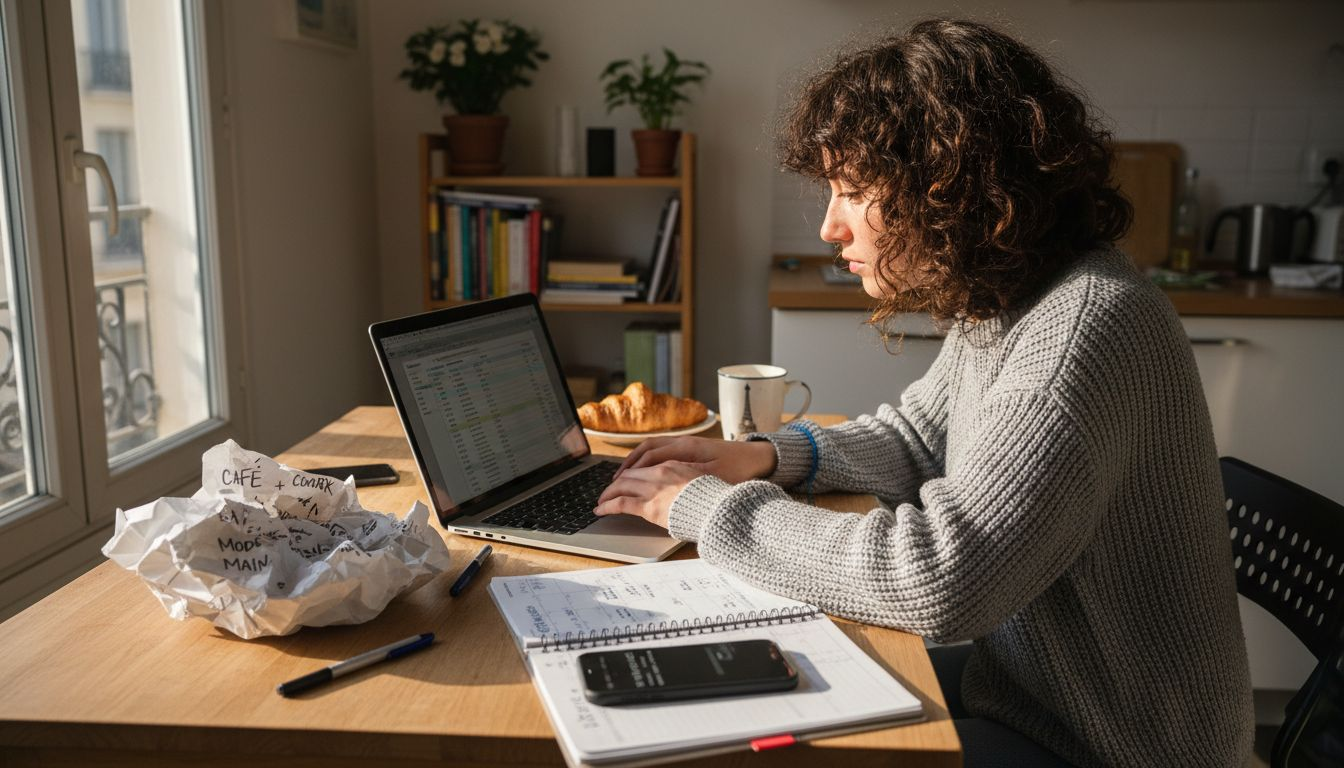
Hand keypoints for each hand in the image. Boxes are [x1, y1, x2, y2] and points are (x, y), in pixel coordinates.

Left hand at [594, 461, 705, 528]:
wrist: (717, 507)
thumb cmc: (714, 497)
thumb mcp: (703, 480)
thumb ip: (689, 479)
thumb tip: (686, 486)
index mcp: (672, 466)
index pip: (644, 467)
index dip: (632, 474)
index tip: (626, 480)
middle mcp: (658, 474)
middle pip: (629, 475)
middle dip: (616, 484)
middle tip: (609, 492)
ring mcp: (652, 489)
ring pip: (620, 487)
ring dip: (607, 494)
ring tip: (601, 502)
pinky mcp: (648, 507)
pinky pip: (620, 504)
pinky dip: (606, 506)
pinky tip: (600, 510)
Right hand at [615, 436, 776, 484]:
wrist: (759, 457)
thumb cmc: (739, 469)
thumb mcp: (715, 478)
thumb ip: (688, 478)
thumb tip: (664, 483)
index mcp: (685, 448)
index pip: (649, 456)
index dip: (630, 471)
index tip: (616, 486)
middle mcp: (682, 443)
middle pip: (645, 450)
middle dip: (626, 467)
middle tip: (612, 484)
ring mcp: (685, 444)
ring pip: (651, 449)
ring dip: (635, 462)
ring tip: (622, 478)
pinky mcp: (691, 449)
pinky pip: (661, 451)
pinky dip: (647, 460)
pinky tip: (644, 472)